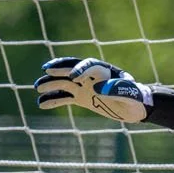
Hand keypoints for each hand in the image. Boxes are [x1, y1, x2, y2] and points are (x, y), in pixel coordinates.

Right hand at [34, 57, 151, 122]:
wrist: (135, 107)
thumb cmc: (135, 98)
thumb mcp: (130, 94)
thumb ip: (118, 89)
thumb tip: (98, 88)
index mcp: (105, 70)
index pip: (89, 65)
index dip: (81, 69)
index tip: (73, 77)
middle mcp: (92, 76)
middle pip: (72, 69)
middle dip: (59, 69)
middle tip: (46, 71)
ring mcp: (85, 86)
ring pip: (64, 82)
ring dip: (51, 83)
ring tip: (37, 87)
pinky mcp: (82, 97)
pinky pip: (65, 97)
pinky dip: (53, 99)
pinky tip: (41, 103)